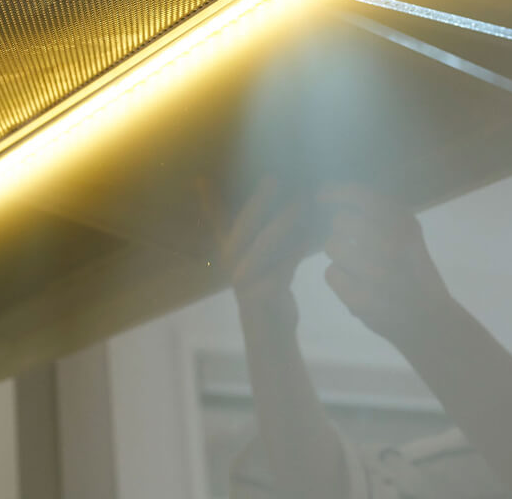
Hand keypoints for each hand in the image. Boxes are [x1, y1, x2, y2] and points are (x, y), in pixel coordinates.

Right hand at [202, 176, 311, 329]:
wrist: (270, 333)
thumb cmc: (269, 290)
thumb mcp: (260, 262)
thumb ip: (267, 236)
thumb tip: (290, 201)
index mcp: (229, 253)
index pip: (217, 222)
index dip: (209, 201)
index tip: (202, 178)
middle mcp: (232, 264)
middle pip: (244, 227)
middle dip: (258, 201)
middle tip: (273, 178)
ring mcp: (244, 281)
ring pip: (263, 245)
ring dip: (283, 221)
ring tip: (301, 203)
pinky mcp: (262, 296)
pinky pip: (281, 268)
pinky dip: (296, 251)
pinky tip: (309, 237)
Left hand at [320, 184, 453, 343]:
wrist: (429, 321)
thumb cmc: (411, 271)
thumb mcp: (405, 235)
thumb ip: (375, 213)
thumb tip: (329, 192)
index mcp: (406, 224)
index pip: (362, 196)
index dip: (336, 192)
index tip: (322, 195)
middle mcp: (394, 245)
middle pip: (341, 221)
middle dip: (340, 231)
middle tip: (353, 244)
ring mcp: (378, 274)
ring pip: (332, 245)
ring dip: (339, 255)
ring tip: (358, 268)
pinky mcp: (362, 298)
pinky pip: (331, 273)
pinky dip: (339, 280)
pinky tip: (357, 287)